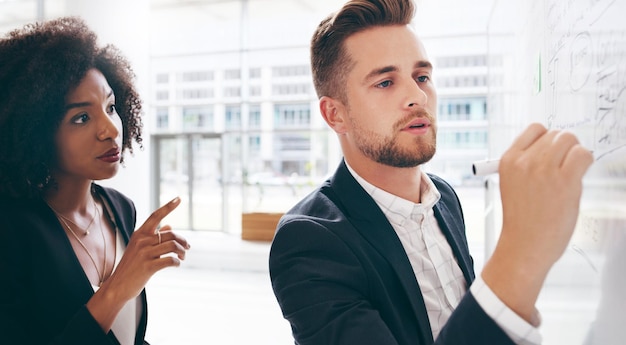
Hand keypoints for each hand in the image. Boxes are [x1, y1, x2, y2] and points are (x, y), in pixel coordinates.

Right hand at [104, 196, 189, 299]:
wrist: (116, 287)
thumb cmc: (130, 267)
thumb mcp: (139, 248)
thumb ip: (153, 236)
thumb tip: (169, 226)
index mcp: (139, 234)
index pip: (155, 216)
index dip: (168, 207)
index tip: (179, 198)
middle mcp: (142, 241)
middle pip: (171, 234)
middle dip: (183, 241)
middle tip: (187, 247)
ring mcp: (144, 253)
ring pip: (173, 246)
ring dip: (182, 252)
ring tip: (182, 257)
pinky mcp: (148, 266)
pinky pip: (170, 260)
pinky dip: (177, 262)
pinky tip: (176, 264)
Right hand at [482, 123, 592, 322]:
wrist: (525, 246)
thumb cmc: (522, 220)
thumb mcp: (512, 185)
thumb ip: (527, 164)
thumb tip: (554, 148)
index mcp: (508, 161)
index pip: (535, 129)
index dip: (547, 139)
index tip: (552, 152)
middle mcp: (525, 162)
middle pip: (555, 134)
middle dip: (564, 147)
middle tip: (564, 166)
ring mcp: (544, 170)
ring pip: (569, 140)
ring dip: (575, 153)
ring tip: (571, 172)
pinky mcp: (564, 181)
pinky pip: (583, 155)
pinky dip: (585, 161)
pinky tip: (578, 175)